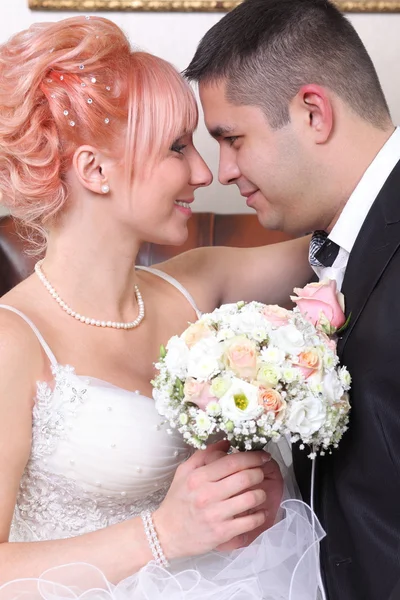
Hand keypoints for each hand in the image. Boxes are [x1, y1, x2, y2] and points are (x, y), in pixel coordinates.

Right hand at [153, 440, 270, 559]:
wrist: (166, 533)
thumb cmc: (178, 500)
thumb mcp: (184, 472)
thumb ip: (204, 454)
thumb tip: (226, 442)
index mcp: (198, 477)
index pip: (232, 462)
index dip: (252, 457)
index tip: (262, 456)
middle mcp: (207, 495)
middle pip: (245, 478)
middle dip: (259, 472)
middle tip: (260, 472)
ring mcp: (215, 515)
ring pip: (251, 498)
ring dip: (261, 493)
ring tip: (260, 492)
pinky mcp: (222, 533)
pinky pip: (250, 522)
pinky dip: (260, 515)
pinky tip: (259, 512)